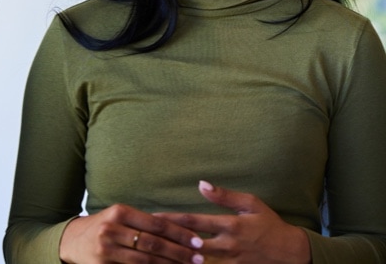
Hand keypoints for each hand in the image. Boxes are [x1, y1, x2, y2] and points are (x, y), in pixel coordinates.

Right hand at [59, 203, 203, 263]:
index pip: (156, 223)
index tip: (197, 240)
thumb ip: (143, 223)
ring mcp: (107, 248)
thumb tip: (178, 231)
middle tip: (198, 258)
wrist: (74, 240)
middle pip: (153, 243)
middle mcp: (112, 228)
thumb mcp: (120, 217)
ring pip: (146, 261)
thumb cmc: (105, 226)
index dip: (179, 233)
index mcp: (120, 211)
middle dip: (179, 252)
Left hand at [156, 181, 310, 263]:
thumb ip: (224, 195)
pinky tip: (179, 263)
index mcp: (230, 225)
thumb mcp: (250, 203)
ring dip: (179, 257)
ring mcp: (230, 263)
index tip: (155, 217)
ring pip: (198, 262)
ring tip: (158, 253)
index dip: (173, 220)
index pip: (194, 222)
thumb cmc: (269, 225)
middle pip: (191, 244)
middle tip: (149, 236)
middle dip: (170, 241)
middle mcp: (227, 246)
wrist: (291, 254)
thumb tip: (201, 184)